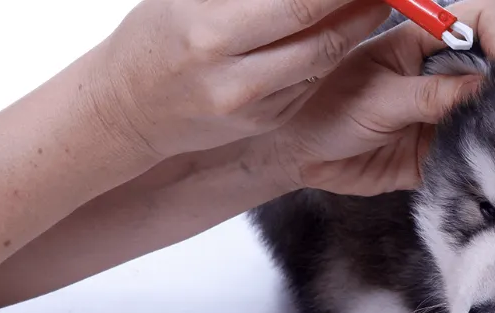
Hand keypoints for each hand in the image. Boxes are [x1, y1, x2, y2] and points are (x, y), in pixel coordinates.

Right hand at [87, 0, 401, 158]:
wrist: (130, 107)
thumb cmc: (160, 33)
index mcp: (209, 32)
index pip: (299, 4)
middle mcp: (235, 75)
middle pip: (322, 35)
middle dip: (363, 4)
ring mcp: (256, 104)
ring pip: (326, 59)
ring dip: (359, 24)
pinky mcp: (270, 119)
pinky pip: (313, 77)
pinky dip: (333, 48)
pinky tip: (341, 25)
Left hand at [262, 0, 494, 195]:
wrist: (301, 158)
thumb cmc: (325, 111)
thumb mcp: (377, 98)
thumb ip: (430, 94)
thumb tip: (484, 86)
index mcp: (425, 43)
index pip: (481, 17)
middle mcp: (445, 74)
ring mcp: (450, 112)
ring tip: (485, 139)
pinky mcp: (448, 151)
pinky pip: (480, 154)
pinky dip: (486, 160)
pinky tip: (477, 166)